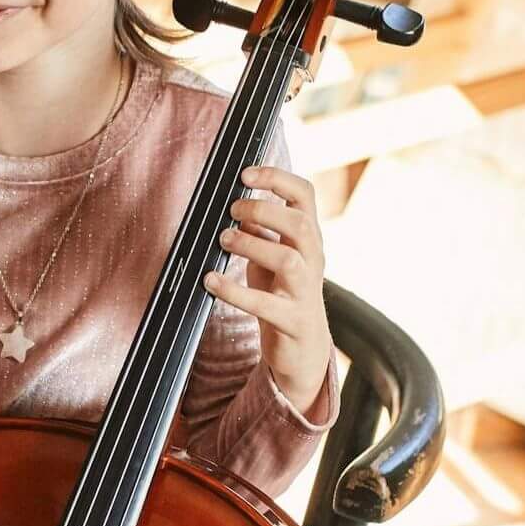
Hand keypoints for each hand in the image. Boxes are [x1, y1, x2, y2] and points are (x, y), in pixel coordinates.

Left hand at [206, 164, 331, 416]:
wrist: (302, 352)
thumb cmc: (282, 297)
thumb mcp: (270, 258)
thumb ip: (259, 231)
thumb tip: (235, 203)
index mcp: (309, 239)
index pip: (305, 196)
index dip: (277, 178)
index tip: (245, 173)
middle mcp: (313, 261)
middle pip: (301, 224)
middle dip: (264, 210)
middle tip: (232, 211)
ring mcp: (306, 292)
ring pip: (288, 260)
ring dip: (252, 245)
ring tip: (223, 239)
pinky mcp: (292, 321)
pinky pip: (266, 305)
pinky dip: (235, 291)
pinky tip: (210, 281)